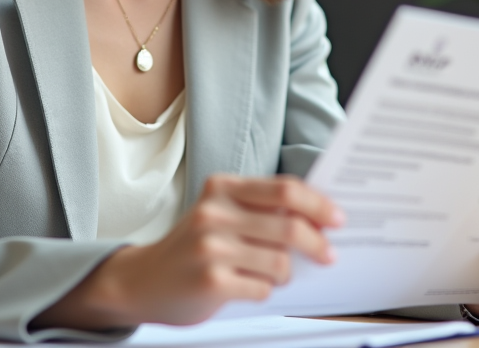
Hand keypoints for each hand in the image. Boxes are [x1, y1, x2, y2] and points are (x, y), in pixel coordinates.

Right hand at [34, 174, 343, 330]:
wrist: (142, 281)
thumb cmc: (191, 247)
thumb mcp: (219, 213)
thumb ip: (259, 209)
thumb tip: (316, 216)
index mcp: (221, 187)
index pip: (284, 189)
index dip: (318, 204)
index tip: (337, 218)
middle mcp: (214, 212)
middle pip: (289, 225)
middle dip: (318, 243)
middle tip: (328, 254)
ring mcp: (211, 246)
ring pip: (280, 262)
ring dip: (286, 273)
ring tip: (272, 274)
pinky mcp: (211, 280)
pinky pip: (263, 288)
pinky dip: (265, 291)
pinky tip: (248, 287)